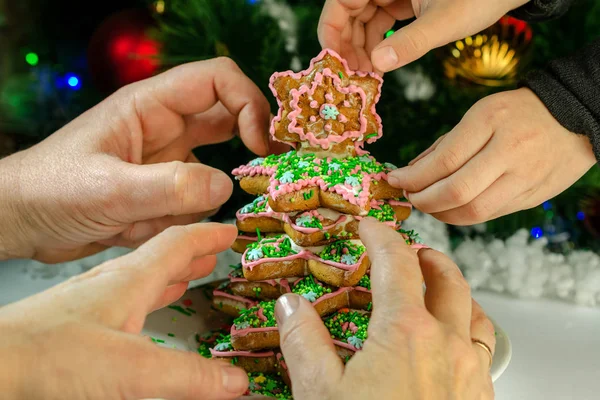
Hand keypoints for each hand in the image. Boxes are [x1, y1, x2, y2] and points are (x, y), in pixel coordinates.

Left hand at [0, 57, 284, 262]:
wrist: (20, 222)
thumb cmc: (50, 190)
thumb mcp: (108, 188)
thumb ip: (169, 187)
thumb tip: (227, 187)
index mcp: (152, 106)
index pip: (218, 80)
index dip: (249, 104)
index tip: (259, 145)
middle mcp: (167, 129)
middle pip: (229, 121)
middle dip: (247, 146)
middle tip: (265, 175)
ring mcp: (167, 163)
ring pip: (213, 175)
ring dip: (195, 203)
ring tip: (150, 220)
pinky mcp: (164, 194)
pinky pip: (195, 206)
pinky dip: (178, 223)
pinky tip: (135, 230)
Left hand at [0, 222, 249, 399]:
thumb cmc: (50, 355)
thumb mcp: (133, 370)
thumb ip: (189, 376)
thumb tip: (236, 382)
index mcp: (130, 281)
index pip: (177, 244)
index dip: (206, 235)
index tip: (229, 229)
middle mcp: (112, 285)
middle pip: (160, 258)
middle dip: (191, 254)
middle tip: (213, 252)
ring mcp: (90, 303)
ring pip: (141, 279)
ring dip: (169, 275)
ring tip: (186, 276)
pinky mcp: (74, 323)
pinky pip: (122, 301)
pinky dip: (144, 299)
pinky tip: (139, 311)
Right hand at [275, 218, 495, 398]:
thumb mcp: (320, 393)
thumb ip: (304, 341)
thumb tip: (290, 306)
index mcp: (406, 332)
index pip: (396, 263)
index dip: (380, 236)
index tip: (369, 225)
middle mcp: (446, 344)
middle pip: (447, 279)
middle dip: (427, 256)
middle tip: (411, 250)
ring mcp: (469, 371)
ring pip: (474, 311)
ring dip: (455, 290)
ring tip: (438, 287)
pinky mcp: (481, 396)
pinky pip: (483, 347)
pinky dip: (469, 326)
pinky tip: (454, 341)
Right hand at [318, 0, 528, 72]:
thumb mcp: (444, 23)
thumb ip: (410, 44)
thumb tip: (377, 66)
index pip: (341, 0)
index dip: (331, 30)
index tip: (332, 60)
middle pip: (349, 10)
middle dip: (347, 43)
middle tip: (352, 75)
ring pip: (363, 17)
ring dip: (361, 46)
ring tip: (366, 75)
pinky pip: (381, 19)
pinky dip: (378, 41)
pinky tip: (381, 63)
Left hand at [387, 88, 596, 224]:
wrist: (577, 117)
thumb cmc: (518, 113)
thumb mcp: (480, 114)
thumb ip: (445, 145)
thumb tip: (411, 172)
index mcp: (490, 122)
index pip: (444, 161)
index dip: (413, 177)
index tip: (395, 179)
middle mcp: (509, 151)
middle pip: (456, 192)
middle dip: (423, 200)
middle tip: (409, 196)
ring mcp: (524, 178)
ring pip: (473, 212)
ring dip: (441, 214)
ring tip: (427, 204)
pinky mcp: (532, 197)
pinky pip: (490, 214)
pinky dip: (463, 215)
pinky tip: (451, 208)